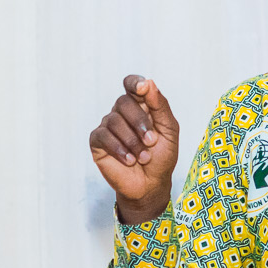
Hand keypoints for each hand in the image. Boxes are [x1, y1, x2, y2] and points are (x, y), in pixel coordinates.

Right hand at [90, 75, 180, 223]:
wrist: (150, 185)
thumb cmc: (161, 157)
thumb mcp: (169, 131)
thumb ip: (160, 106)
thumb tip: (149, 83)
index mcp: (141, 106)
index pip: (132, 84)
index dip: (134, 83)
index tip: (142, 88)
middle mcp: (122, 113)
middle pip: (123, 101)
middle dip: (139, 122)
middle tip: (151, 142)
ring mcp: (108, 126)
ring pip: (113, 120)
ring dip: (132, 141)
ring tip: (143, 157)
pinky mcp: (98, 142)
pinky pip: (103, 136)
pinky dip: (118, 149)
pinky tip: (129, 160)